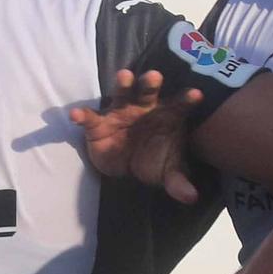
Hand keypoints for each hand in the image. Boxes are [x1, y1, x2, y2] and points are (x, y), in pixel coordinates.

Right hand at [69, 69, 203, 204]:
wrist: (126, 167)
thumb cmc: (152, 159)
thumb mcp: (167, 173)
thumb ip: (178, 182)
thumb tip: (191, 197)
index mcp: (166, 115)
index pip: (180, 105)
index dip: (187, 99)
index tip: (196, 95)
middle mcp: (144, 107)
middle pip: (149, 91)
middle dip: (151, 82)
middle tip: (154, 76)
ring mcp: (121, 112)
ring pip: (122, 94)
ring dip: (123, 84)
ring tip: (124, 76)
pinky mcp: (99, 123)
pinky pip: (91, 117)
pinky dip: (83, 115)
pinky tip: (76, 114)